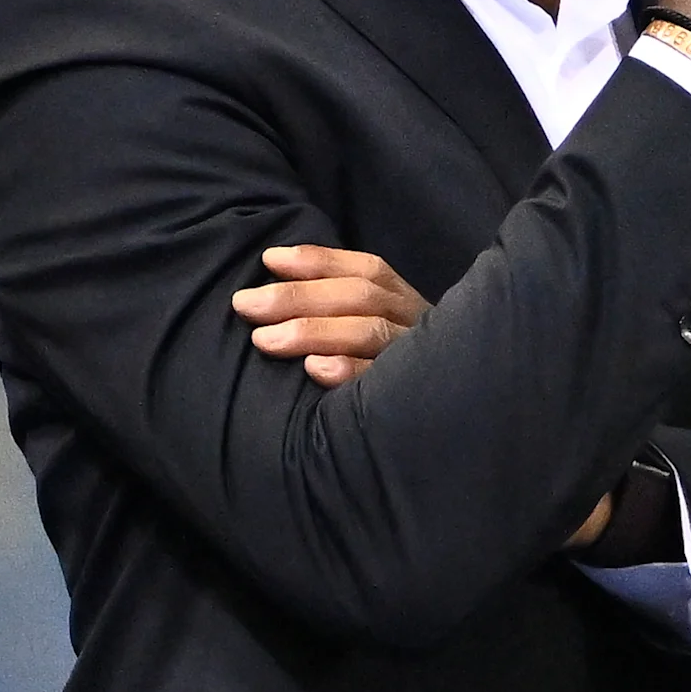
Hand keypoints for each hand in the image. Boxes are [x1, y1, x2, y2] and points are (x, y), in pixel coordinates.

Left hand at [234, 245, 428, 386]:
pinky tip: (314, 369)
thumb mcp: (374, 331)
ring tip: (263, 340)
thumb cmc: (386, 374)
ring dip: (312, 331)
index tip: (268, 260)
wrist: (445, 431)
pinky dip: (348, 369)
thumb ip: (340, 309)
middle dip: (298, 296)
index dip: (317, 262)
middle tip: (245, 305)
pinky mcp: (412, 399)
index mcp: (405, 303)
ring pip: (370, 332)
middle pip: (360, 296)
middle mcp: (415, 324)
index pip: (366, 270)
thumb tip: (278, 280)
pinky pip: (382, 382)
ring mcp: (416, 361)